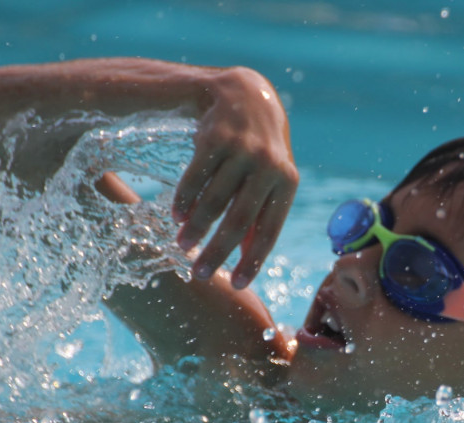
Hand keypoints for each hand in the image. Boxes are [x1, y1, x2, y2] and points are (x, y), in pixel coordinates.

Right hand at [172, 67, 298, 287]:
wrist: (246, 95)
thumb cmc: (259, 151)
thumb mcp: (270, 180)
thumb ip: (260, 217)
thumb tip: (246, 264)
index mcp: (287, 182)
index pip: (269, 230)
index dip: (252, 260)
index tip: (236, 285)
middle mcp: (268, 166)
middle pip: (238, 220)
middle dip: (217, 251)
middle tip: (198, 274)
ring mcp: (242, 150)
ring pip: (214, 200)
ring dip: (195, 228)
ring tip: (182, 246)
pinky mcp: (215, 137)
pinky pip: (195, 177)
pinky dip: (184, 200)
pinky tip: (176, 216)